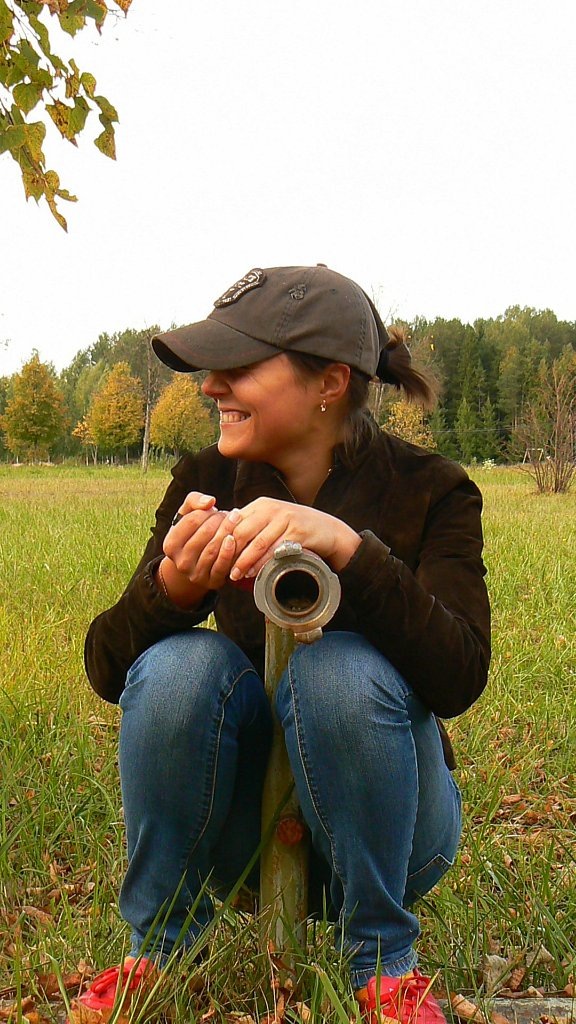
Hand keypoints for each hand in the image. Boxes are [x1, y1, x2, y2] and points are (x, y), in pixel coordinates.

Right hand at [160, 492, 237, 603]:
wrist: (195, 563)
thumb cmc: (192, 533)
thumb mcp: (186, 514)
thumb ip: (194, 501)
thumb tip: (210, 501)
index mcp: (170, 544)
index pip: (192, 520)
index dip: (207, 512)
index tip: (216, 509)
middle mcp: (180, 562)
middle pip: (205, 534)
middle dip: (220, 521)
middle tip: (231, 514)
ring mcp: (195, 574)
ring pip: (213, 549)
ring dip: (227, 532)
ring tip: (236, 521)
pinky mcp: (211, 582)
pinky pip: (221, 565)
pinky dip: (229, 551)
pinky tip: (234, 539)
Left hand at [225, 498, 361, 579]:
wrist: (328, 530)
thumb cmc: (296, 528)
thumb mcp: (272, 520)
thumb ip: (252, 525)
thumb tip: (225, 540)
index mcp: (261, 505)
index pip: (233, 521)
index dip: (222, 540)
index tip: (215, 556)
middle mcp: (272, 509)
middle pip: (242, 532)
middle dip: (230, 553)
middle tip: (223, 569)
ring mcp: (286, 519)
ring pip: (257, 543)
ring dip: (244, 561)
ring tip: (235, 574)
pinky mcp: (298, 532)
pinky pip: (275, 550)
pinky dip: (262, 563)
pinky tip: (254, 573)